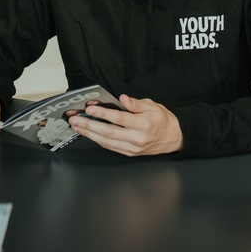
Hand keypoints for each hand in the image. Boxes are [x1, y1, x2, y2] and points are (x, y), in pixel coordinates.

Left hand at [68, 94, 182, 155]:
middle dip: (89, 126)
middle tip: (76, 120)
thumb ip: (135, 103)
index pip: (119, 118)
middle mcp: (137, 138)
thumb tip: (122, 98)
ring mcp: (132, 148)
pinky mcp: (130, 153)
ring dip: (89, 134)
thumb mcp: (152, 106)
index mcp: (143, 124)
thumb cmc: (163, 120)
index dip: (103, 113)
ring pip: (107, 142)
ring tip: (78, 127)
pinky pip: (110, 147)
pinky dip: (98, 140)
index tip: (90, 109)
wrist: (174, 138)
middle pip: (108, 132)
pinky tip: (90, 134)